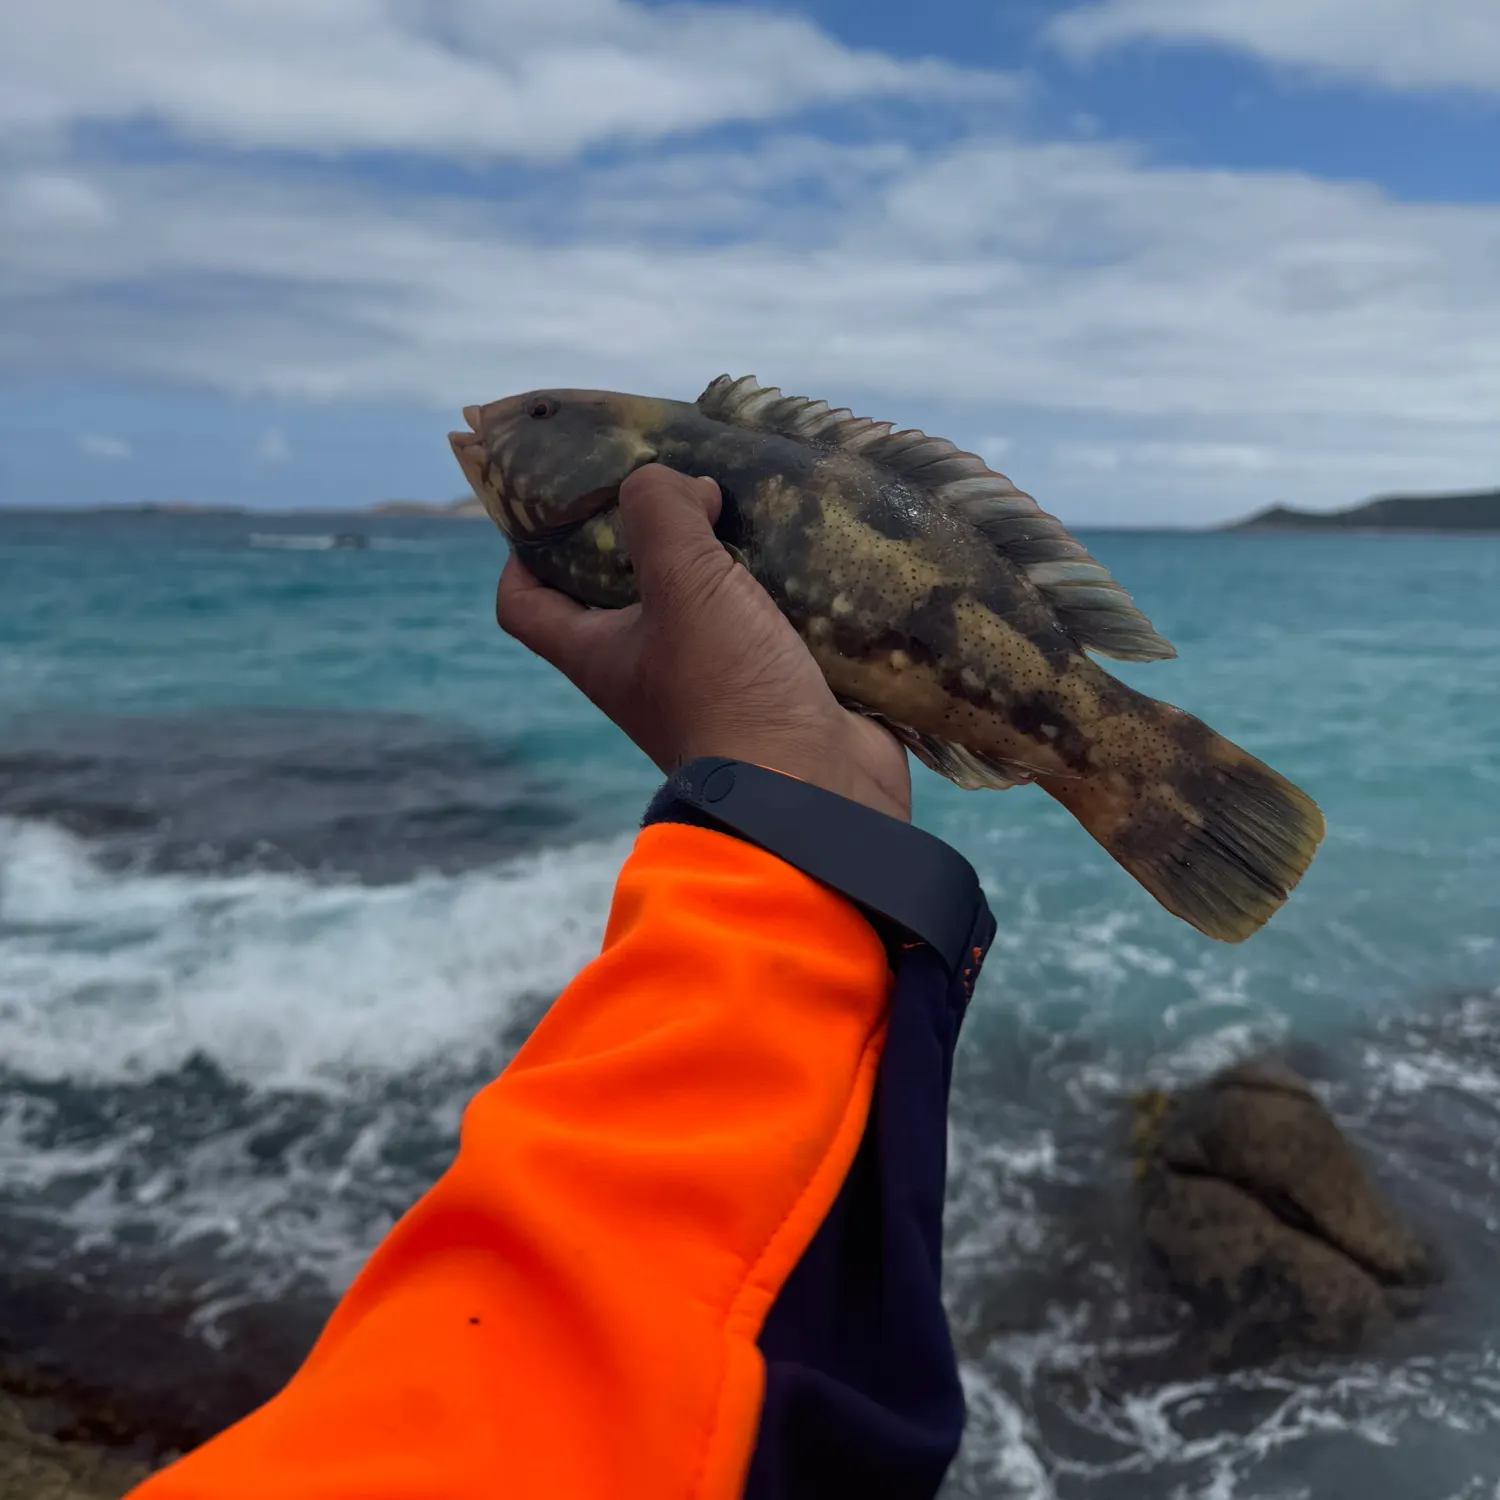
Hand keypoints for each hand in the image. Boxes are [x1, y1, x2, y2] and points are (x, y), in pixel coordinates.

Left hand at [495, 464, 910, 821]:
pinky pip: (772, 622)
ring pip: (706, 599)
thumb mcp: (683, 586)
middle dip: (647, 531)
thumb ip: (662, 514)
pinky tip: (807, 545)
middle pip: (623, 588)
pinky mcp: (776, 685)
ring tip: (751, 496)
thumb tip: (681, 485)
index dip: (524, 551)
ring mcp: (714, 679)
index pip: (524, 603)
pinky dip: (784, 586)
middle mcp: (646, 668)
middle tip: (682, 477)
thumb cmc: (728, 691)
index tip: (558, 501)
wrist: (814, 791)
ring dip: (726, 552)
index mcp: (600, 652)